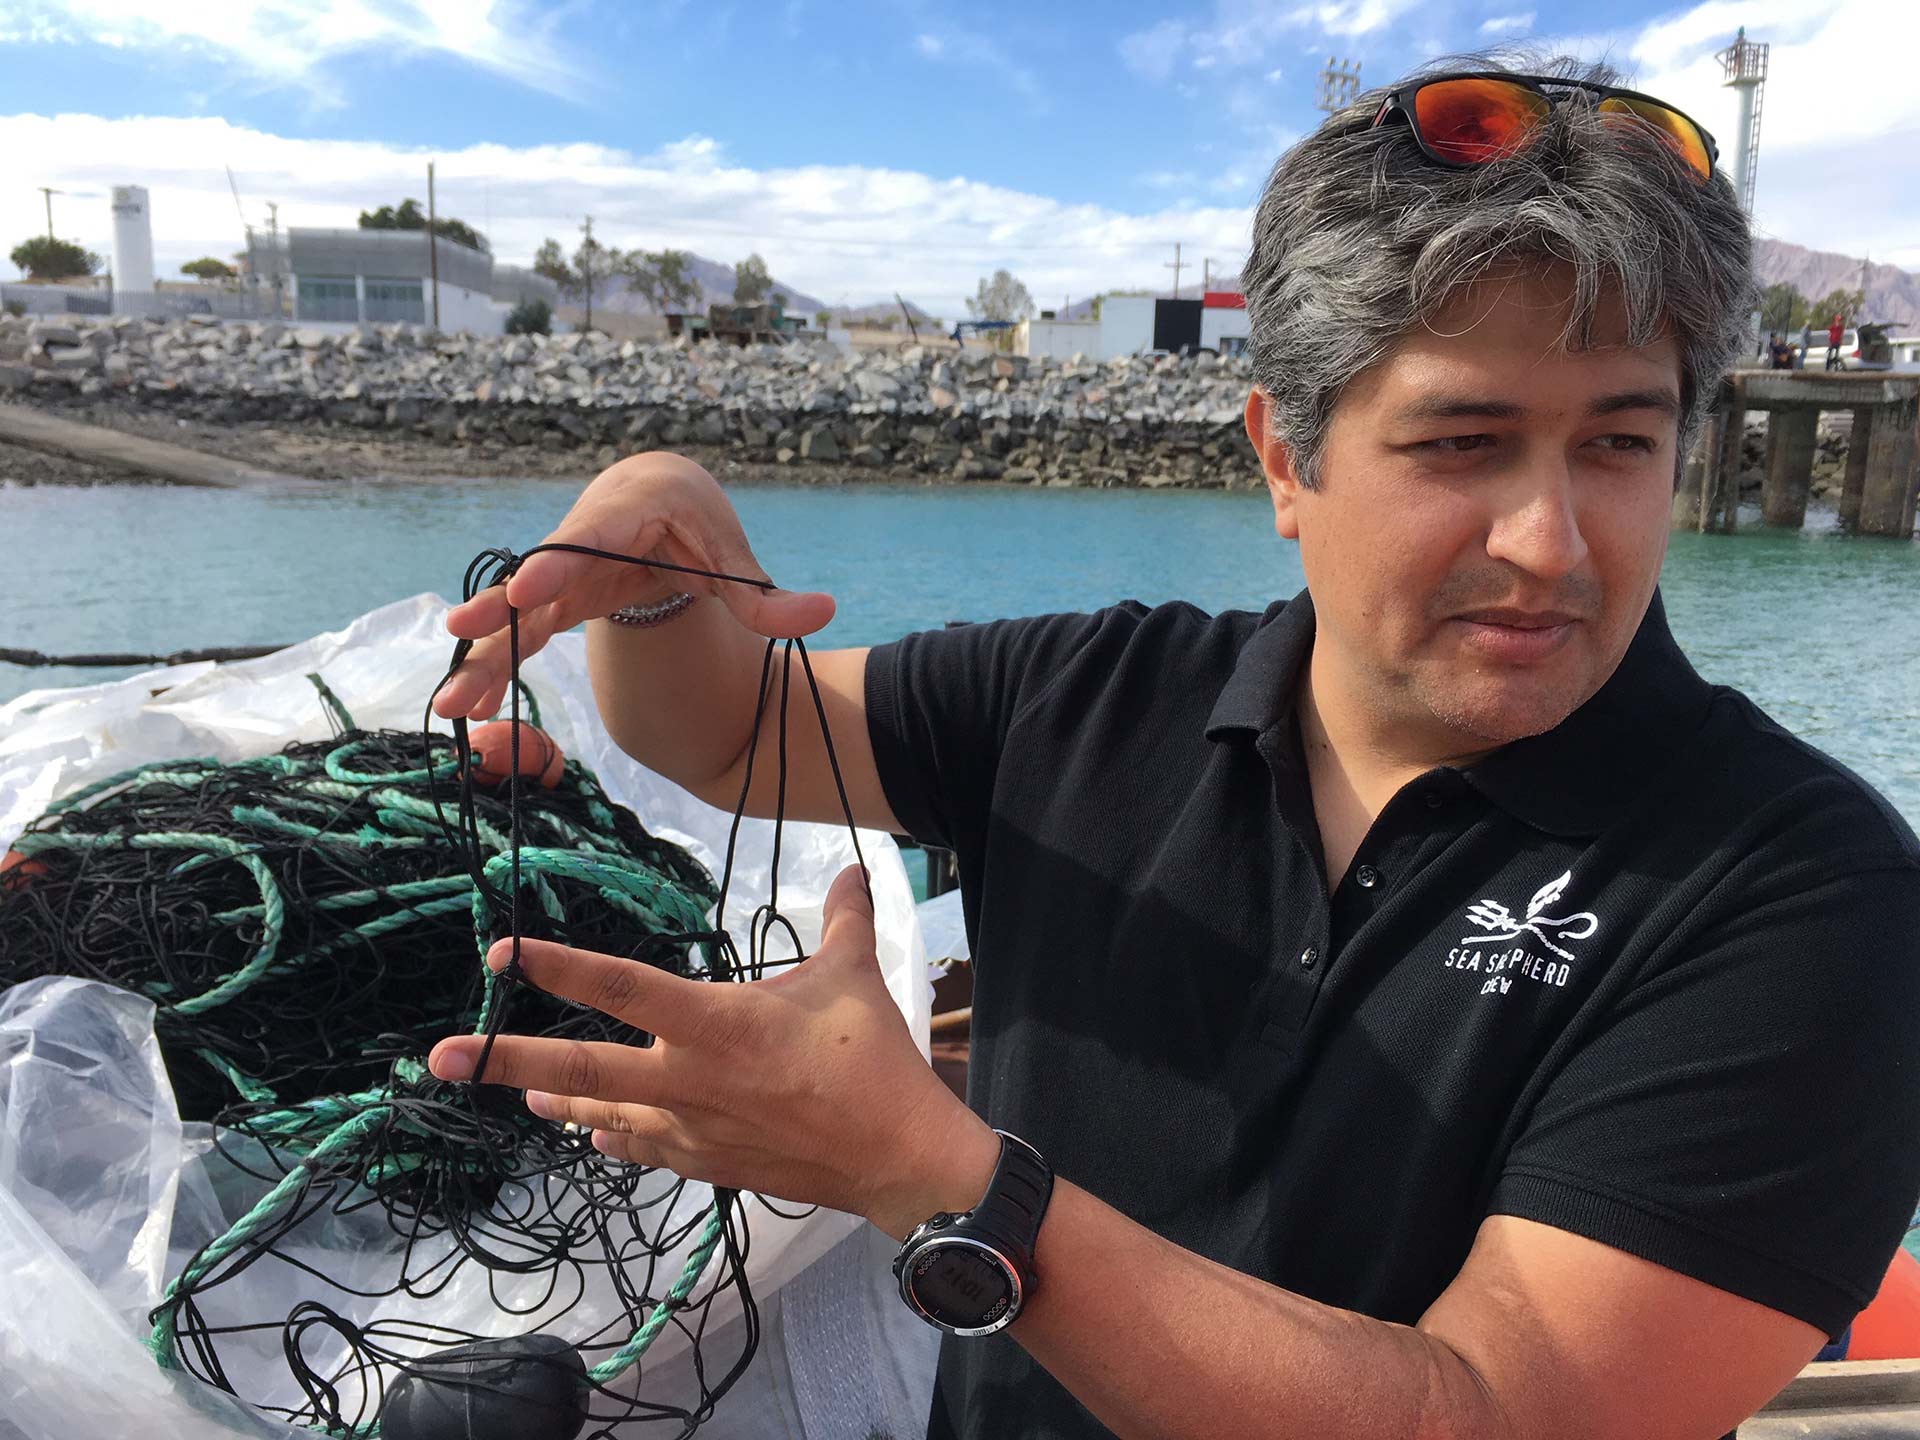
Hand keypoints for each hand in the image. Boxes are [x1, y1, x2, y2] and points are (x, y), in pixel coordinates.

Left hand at [427, 865, 998, 1236]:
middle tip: (441, 1059)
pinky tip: (594, 1139)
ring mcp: (694, 1128)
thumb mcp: (853, 976)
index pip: (623, 986)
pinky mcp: (710, 1164)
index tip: (502, 952)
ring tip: (517, 1089)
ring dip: (558, 1097)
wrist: (895, 1157)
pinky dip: (616, 1141)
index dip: (559, 965)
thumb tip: (858, 864)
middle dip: (508, 1057)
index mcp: (716, 1023)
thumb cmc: (871, 1060)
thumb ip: (844, 917)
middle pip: (583, 1066)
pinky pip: (646, 1151)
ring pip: (605, 1113)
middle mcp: (688, 1078)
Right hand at [431, 451, 834, 720]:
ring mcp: (563, 570)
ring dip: (485, 655)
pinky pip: (522, 634)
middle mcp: (584, 536)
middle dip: (500, 609)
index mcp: (632, 510)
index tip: (526, 591)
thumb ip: (767, 595)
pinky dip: (498, 666)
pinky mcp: (554, 599)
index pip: (591, 539)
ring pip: (518, 614)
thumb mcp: (733, 556)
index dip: (556, 564)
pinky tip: (470, 707)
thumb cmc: (696, 522)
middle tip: (463, 634)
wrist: (660, 498)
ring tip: (451, 703)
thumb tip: (825, 612)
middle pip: (539, 576)